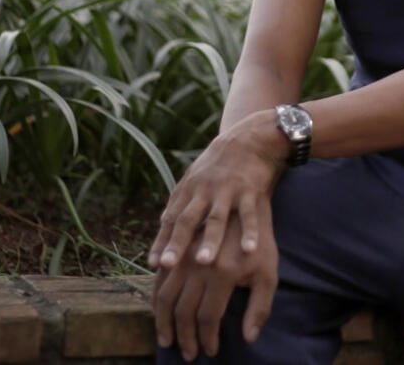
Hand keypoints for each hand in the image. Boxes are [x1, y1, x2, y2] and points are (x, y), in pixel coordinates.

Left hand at [149, 110, 285, 269]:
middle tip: (167, 265)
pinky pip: (249, 214)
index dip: (162, 241)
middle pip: (188, 219)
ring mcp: (227, 190)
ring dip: (210, 240)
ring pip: (217, 218)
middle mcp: (205, 190)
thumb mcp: (195, 176)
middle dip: (177, 243)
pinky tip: (249, 250)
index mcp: (190, 189)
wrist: (249, 138)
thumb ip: (181, 200)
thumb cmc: (219, 163)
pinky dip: (249, 231)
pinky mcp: (250, 190)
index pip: (172, 219)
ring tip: (204, 262)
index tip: (153, 265)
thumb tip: (163, 223)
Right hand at [152, 198, 278, 359]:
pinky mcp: (174, 247)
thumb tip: (248, 339)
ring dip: (163, 322)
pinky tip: (159, 312)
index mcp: (224, 271)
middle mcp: (199, 263)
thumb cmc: (260, 240)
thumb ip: (260, 307)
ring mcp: (183, 252)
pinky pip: (158, 278)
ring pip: (164, 295)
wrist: (243, 194)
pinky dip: (156, 298)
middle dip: (183, 337)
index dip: (207, 339)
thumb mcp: (269, 271)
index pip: (208, 316)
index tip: (210, 352)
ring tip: (166, 340)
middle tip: (187, 354)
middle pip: (183, 310)